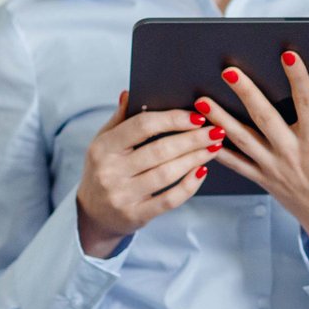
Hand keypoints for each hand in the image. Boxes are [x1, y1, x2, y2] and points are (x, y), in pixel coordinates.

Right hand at [75, 91, 222, 255]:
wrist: (93, 214)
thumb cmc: (104, 170)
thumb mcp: (103, 143)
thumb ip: (119, 119)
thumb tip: (130, 93)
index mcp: (103, 147)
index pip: (142, 126)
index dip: (172, 119)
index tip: (197, 116)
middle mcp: (110, 171)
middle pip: (160, 149)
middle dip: (193, 139)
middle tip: (216, 131)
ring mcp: (122, 195)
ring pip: (167, 173)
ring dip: (196, 158)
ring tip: (214, 147)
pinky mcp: (136, 215)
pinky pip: (170, 199)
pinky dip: (190, 185)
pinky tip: (202, 171)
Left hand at [193, 54, 308, 262]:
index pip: (306, 102)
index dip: (298, 77)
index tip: (288, 55)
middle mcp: (292, 153)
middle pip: (265, 117)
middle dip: (246, 92)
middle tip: (229, 71)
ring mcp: (274, 167)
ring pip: (243, 139)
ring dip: (221, 119)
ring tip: (201, 100)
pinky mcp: (264, 179)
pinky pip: (237, 164)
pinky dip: (219, 151)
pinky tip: (202, 136)